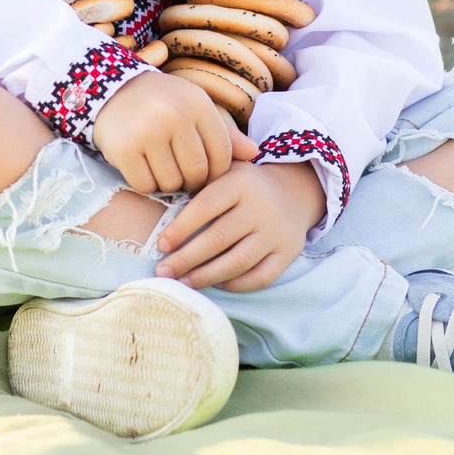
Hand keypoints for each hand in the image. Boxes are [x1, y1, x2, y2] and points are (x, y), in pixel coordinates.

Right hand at [92, 71, 255, 194]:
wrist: (112, 90)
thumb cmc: (163, 103)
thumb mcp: (195, 108)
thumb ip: (225, 133)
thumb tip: (255, 154)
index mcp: (198, 104)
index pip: (222, 154)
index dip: (217, 172)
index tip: (206, 172)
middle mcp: (174, 116)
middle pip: (197, 172)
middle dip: (193, 182)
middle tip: (183, 176)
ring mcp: (147, 132)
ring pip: (171, 183)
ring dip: (169, 183)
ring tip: (162, 167)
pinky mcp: (123, 149)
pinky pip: (146, 185)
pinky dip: (147, 184)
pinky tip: (144, 168)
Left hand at [155, 160, 324, 292]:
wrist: (293, 192)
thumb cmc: (244, 185)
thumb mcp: (225, 169)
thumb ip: (198, 177)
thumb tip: (160, 197)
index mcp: (241, 182)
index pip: (205, 206)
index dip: (180, 228)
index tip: (161, 245)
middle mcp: (261, 207)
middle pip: (219, 239)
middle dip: (186, 259)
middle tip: (163, 272)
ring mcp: (276, 232)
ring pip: (238, 262)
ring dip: (206, 277)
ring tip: (182, 283)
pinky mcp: (287, 253)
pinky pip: (260, 277)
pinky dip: (236, 285)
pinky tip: (215, 284)